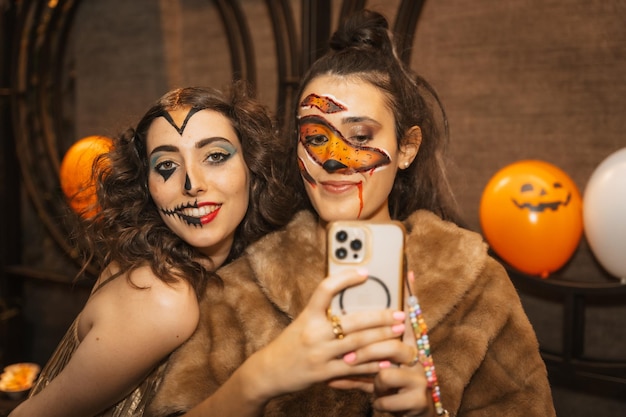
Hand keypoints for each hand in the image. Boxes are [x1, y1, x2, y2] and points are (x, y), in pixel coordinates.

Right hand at [250, 268, 405, 397]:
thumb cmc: (289, 344)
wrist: (268, 371)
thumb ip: (322, 314)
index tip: (365, 273)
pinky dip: (372, 363)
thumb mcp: (302, 323)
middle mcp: (314, 333)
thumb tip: (349, 303)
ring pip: (358, 344)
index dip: (345, 279)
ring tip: (398, 332)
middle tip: (399, 313)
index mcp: (307, 316)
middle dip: (380, 317)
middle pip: (353, 321)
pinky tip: (386, 359)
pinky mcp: (324, 373)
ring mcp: (319, 354)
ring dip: (382, 337)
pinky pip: (353, 367)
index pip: (326, 289)